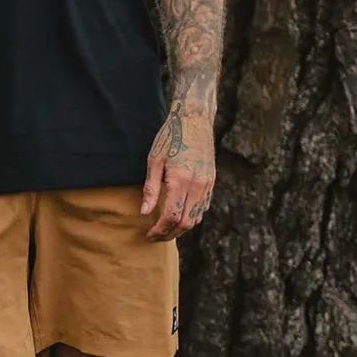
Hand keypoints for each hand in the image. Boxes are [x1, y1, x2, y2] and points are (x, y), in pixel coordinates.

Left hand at [141, 102, 215, 240]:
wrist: (194, 120)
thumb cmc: (170, 137)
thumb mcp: (154, 161)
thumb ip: (150, 189)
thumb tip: (144, 212)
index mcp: (180, 180)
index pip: (171, 217)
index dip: (159, 230)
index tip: (148, 235)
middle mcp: (197, 186)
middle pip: (185, 223)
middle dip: (169, 234)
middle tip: (155, 237)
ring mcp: (207, 185)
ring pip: (196, 218)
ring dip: (181, 228)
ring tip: (166, 229)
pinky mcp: (212, 182)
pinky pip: (203, 208)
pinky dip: (191, 217)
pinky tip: (179, 216)